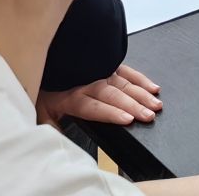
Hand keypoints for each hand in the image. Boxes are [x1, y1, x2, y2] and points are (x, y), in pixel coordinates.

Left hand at [36, 64, 162, 126]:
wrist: (50, 56)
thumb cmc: (48, 87)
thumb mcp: (42, 109)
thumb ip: (50, 127)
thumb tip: (56, 143)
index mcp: (74, 98)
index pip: (95, 106)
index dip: (112, 113)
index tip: (128, 119)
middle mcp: (91, 84)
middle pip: (115, 96)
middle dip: (134, 106)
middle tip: (150, 115)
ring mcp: (102, 72)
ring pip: (125, 84)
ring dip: (142, 95)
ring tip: (156, 104)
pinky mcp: (109, 64)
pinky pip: (128, 71)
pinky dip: (142, 79)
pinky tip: (154, 88)